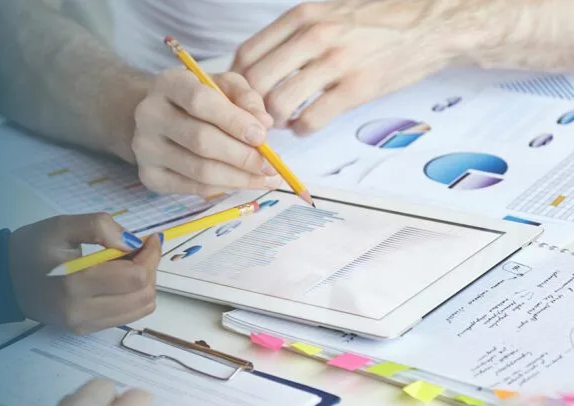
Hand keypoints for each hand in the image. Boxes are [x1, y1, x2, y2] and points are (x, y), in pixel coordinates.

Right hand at [9, 213, 161, 333]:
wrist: (3, 280)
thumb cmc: (31, 248)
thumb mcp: (61, 226)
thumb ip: (98, 227)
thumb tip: (134, 242)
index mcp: (75, 284)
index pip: (135, 277)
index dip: (151, 256)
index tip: (151, 239)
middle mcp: (82, 311)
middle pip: (143, 296)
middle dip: (151, 269)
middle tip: (141, 249)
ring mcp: (85, 325)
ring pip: (140, 310)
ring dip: (145, 284)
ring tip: (131, 263)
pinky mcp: (86, 330)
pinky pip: (126, 316)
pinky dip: (133, 296)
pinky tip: (120, 279)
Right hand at [132, 70, 283, 195]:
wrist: (157, 119)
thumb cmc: (197, 99)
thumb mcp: (223, 85)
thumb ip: (245, 97)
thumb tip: (264, 124)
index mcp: (168, 84)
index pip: (200, 101)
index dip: (234, 121)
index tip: (262, 136)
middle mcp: (149, 115)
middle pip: (201, 140)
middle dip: (242, 156)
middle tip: (271, 166)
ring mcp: (145, 149)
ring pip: (199, 170)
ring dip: (239, 178)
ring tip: (266, 178)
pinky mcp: (149, 176)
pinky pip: (193, 187)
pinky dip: (223, 187)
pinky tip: (244, 183)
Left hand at [232, 0, 460, 134]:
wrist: (432, 24)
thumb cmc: (375, 22)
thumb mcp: (328, 12)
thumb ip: (293, 35)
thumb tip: (256, 66)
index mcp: (303, 16)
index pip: (247, 54)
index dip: (236, 83)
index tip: (241, 97)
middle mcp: (315, 35)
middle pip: (256, 82)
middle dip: (251, 107)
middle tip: (258, 117)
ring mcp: (337, 62)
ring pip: (279, 103)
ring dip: (275, 122)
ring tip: (284, 121)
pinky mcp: (358, 88)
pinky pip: (311, 119)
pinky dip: (301, 129)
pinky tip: (306, 126)